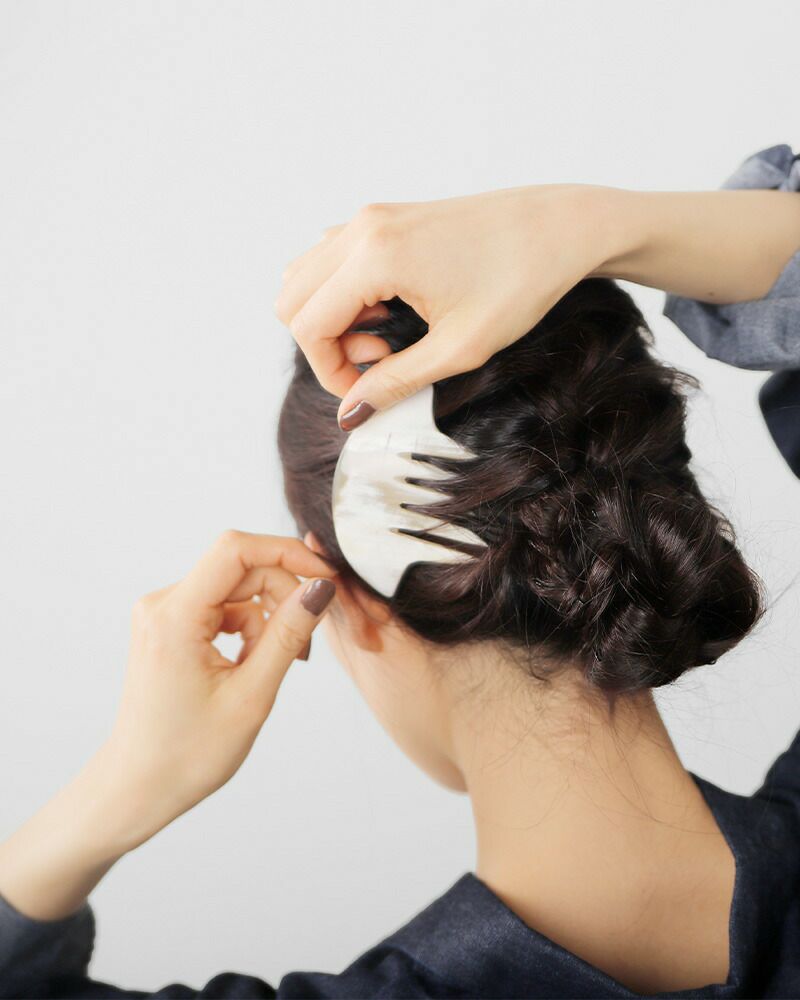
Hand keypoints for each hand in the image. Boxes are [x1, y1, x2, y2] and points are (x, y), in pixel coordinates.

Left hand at [107, 530, 337, 845]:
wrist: (138, 786)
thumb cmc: (188, 754)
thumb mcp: (251, 696)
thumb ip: (288, 635)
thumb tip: (321, 589)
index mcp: (174, 617)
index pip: (236, 550)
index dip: (287, 553)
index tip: (326, 577)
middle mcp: (162, 604)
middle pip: (240, 568)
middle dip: (282, 595)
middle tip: (306, 646)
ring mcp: (163, 614)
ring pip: (235, 589)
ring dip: (267, 616)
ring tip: (278, 665)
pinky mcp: (170, 625)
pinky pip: (222, 606)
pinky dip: (249, 627)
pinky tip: (254, 663)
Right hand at [275, 184, 617, 427]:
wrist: (563, 226)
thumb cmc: (521, 281)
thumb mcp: (459, 347)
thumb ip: (395, 381)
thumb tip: (350, 413)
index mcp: (376, 255)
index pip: (308, 324)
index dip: (329, 371)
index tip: (367, 391)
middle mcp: (363, 228)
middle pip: (292, 298)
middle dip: (323, 344)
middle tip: (379, 360)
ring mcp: (372, 217)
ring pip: (307, 277)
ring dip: (331, 317)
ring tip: (386, 335)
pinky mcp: (386, 218)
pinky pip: (334, 259)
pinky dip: (344, 292)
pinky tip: (390, 307)